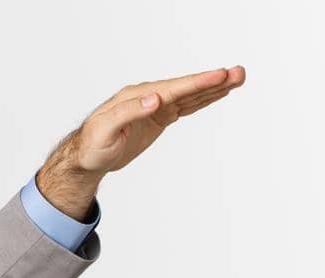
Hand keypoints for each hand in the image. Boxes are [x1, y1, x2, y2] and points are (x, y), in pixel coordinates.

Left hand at [36, 65, 247, 218]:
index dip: (198, 83)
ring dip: (214, 88)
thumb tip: (155, 99)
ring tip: (238, 79)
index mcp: (137, 96)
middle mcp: (149, 96)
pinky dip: (203, 100)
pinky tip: (218, 93)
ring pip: (190, 95)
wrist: (86, 157)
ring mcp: (156, 106)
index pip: (173, 88)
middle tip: (239, 73)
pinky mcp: (159, 117)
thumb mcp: (106, 130)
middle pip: (187, 88)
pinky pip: (186, 106)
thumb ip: (129, 113)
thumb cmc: (92, 145)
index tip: (220, 75)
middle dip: (213, 81)